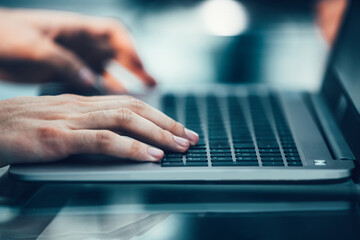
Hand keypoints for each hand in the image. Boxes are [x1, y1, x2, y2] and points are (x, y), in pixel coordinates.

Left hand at [0, 8, 154, 91]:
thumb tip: (90, 80)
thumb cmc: (2, 34)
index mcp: (75, 29)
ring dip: (125, 80)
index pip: (114, 33)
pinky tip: (112, 101)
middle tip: (152, 85)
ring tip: (142, 95)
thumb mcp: (32, 45)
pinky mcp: (65, 71)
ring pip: (108, 68)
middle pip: (118, 53)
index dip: (131, 48)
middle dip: (137, 67)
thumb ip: (63, 62)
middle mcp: (79, 42)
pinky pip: (93, 80)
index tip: (140, 66)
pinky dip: (105, 90)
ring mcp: (74, 56)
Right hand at [0, 94, 197, 166]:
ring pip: (125, 120)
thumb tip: (114, 135)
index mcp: (84, 102)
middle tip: (190, 138)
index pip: (131, 103)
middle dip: (168, 124)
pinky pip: (102, 140)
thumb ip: (87, 125)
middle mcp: (82, 106)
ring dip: (157, 134)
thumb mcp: (60, 121)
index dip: (159, 115)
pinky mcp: (59, 138)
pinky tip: (149, 157)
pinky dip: (130, 148)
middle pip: (136, 109)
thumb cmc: (21, 127)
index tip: (179, 128)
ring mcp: (71, 120)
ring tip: (179, 147)